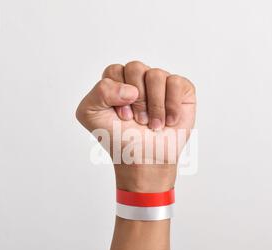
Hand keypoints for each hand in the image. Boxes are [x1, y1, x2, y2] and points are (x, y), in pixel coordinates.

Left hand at [76, 61, 195, 191]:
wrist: (146, 160)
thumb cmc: (120, 138)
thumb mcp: (90, 115)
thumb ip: (98, 93)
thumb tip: (131, 89)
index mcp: (117, 81)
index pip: (114, 70)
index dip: (116, 95)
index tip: (122, 117)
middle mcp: (138, 78)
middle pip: (135, 68)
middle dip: (137, 100)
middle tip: (139, 121)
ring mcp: (160, 82)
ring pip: (156, 75)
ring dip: (155, 106)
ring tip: (154, 124)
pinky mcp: (181, 89)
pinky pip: (176, 82)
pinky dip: (172, 106)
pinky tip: (169, 121)